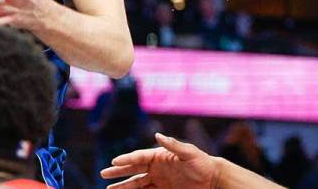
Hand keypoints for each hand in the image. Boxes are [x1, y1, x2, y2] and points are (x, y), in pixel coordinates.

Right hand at [100, 133, 219, 188]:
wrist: (214, 179)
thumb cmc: (202, 163)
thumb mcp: (189, 153)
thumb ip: (173, 145)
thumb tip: (157, 134)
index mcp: (158, 156)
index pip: (138, 158)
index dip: (126, 160)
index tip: (114, 162)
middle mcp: (156, 168)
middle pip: (133, 171)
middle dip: (118, 173)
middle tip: (104, 174)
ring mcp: (159, 180)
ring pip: (137, 184)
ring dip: (123, 186)